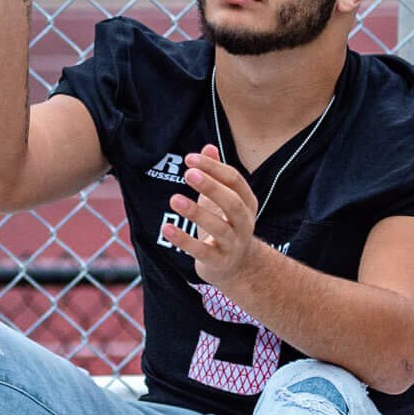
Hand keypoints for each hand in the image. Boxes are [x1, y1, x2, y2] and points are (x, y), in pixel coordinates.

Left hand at [166, 145, 262, 287]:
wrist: (237, 267)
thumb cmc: (225, 225)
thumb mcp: (222, 199)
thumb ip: (216, 174)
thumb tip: (207, 147)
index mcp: (247, 203)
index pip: (234, 180)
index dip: (213, 168)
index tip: (189, 159)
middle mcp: (244, 223)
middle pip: (232, 202)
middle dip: (211, 187)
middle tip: (188, 173)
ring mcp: (233, 244)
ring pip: (219, 228)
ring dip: (196, 212)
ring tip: (174, 199)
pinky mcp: (218, 262)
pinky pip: (202, 251)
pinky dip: (184, 240)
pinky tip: (166, 228)